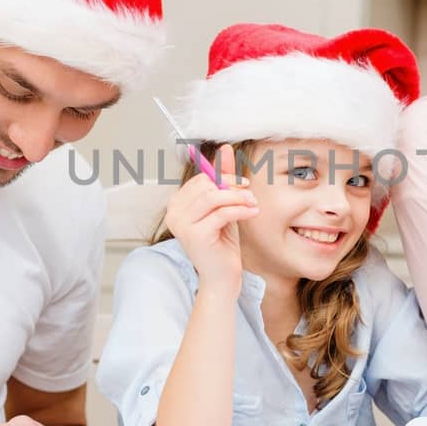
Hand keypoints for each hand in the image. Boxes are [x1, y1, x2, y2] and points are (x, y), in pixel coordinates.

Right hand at [164, 145, 258, 290]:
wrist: (222, 276)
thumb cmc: (222, 242)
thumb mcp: (223, 206)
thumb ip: (222, 178)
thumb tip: (225, 149)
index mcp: (176, 204)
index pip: (201, 179)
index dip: (223, 178)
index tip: (243, 185)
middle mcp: (174, 212)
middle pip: (206, 185)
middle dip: (231, 187)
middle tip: (250, 195)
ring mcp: (182, 224)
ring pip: (213, 196)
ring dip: (238, 197)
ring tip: (252, 204)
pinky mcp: (195, 235)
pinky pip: (221, 212)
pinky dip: (240, 210)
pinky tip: (252, 212)